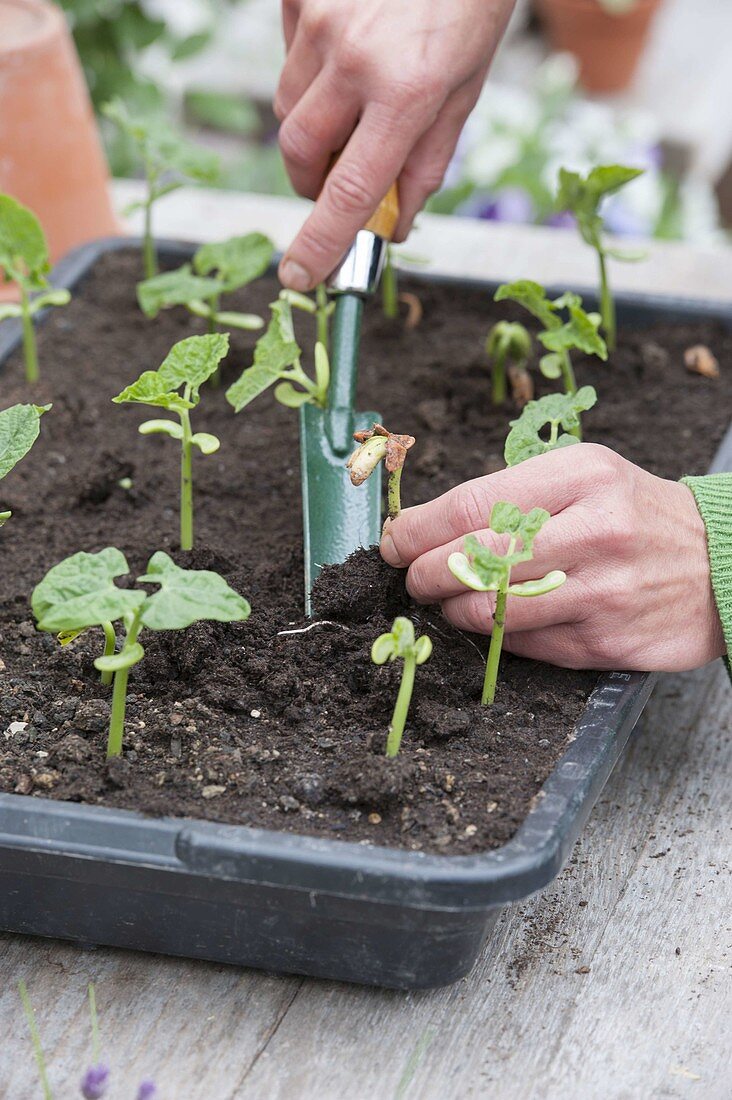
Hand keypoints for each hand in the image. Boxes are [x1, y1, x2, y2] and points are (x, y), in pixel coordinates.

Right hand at [275, 0, 514, 289]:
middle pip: (300, 152)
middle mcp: (356, 57)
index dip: (321, 242)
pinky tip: (350, 43)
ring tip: (360, 91)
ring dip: (314, 121)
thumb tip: (395, 222)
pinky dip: (310, 67)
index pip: (352, 191)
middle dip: (312, 179)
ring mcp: (321, 18)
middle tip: (339, 177)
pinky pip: (288, 53)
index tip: (299, 278)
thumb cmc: (472, 3)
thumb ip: (426, 160)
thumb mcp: (466, 88)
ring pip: (289, 105)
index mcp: (408, 92)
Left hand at [380, 444, 724, 671]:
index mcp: (581, 477)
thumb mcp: (585, 476)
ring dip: (454, 610)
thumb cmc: (634, 513)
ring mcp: (602, 591)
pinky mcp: (607, 640)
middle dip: (424, 574)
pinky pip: (526, 646)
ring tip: (451, 601)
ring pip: (493, 612)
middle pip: (474, 561)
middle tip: (413, 578)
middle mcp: (594, 531)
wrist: (722, 560)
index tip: (393, 541)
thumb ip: (514, 494)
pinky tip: (498, 622)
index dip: (417, 530)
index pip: (472, 506)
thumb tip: (428, 528)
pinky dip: (499, 636)